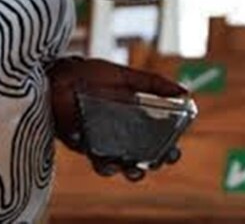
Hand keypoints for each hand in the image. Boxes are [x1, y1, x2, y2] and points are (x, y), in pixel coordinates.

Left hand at [47, 56, 187, 181]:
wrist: (59, 75)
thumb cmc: (91, 74)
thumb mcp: (126, 77)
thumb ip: (154, 84)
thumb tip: (185, 92)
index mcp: (134, 117)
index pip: (157, 137)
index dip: (167, 147)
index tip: (175, 151)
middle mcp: (119, 132)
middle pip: (140, 157)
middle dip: (150, 164)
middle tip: (155, 163)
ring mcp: (101, 141)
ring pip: (118, 165)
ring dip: (127, 170)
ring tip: (129, 168)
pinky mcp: (83, 146)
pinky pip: (97, 160)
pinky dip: (104, 163)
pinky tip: (109, 160)